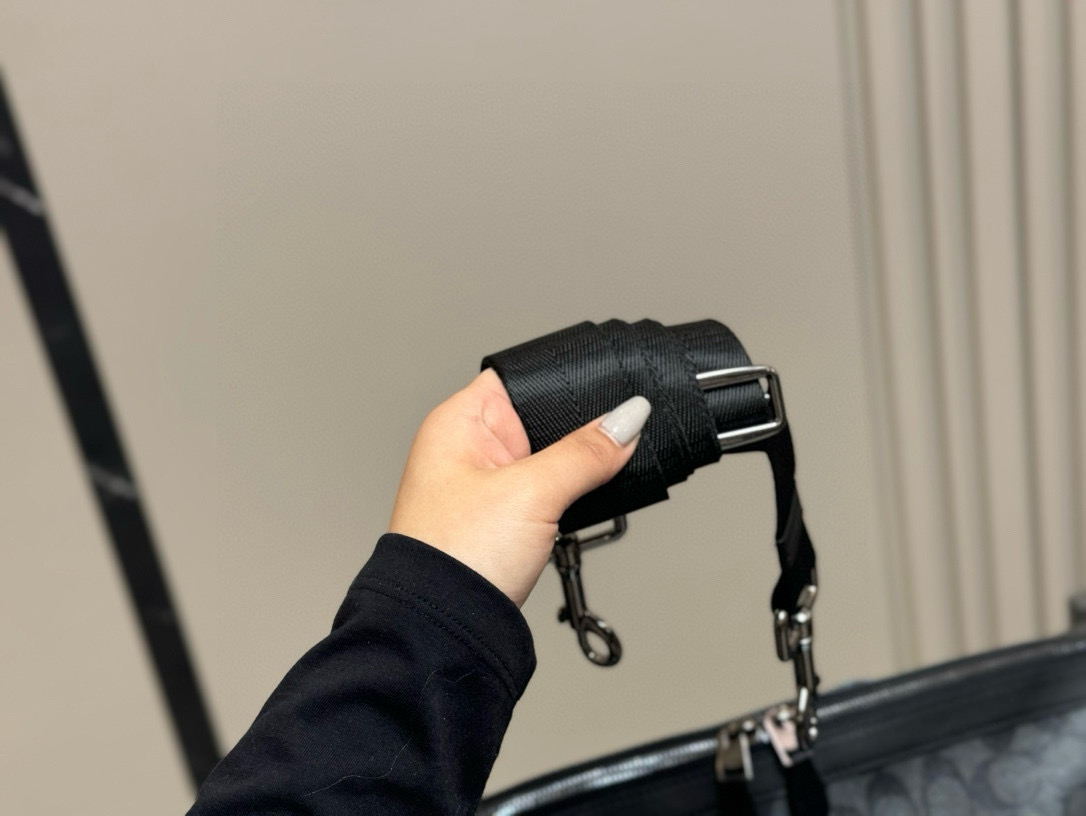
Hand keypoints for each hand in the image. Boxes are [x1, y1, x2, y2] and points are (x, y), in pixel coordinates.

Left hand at [389, 368, 649, 606]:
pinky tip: (589, 498)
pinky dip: (571, 494)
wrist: (442, 632)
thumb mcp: (532, 493)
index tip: (611, 383)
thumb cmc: (456, 557)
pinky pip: (547, 491)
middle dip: (580, 426)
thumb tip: (627, 417)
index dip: (564, 379)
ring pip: (549, 458)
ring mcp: (485, 485)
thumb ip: (586, 452)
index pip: (520, 377)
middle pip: (541, 418)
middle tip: (620, 431)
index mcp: (458, 422)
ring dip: (578, 465)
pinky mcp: (502, 520)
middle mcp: (468, 448)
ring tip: (606, 469)